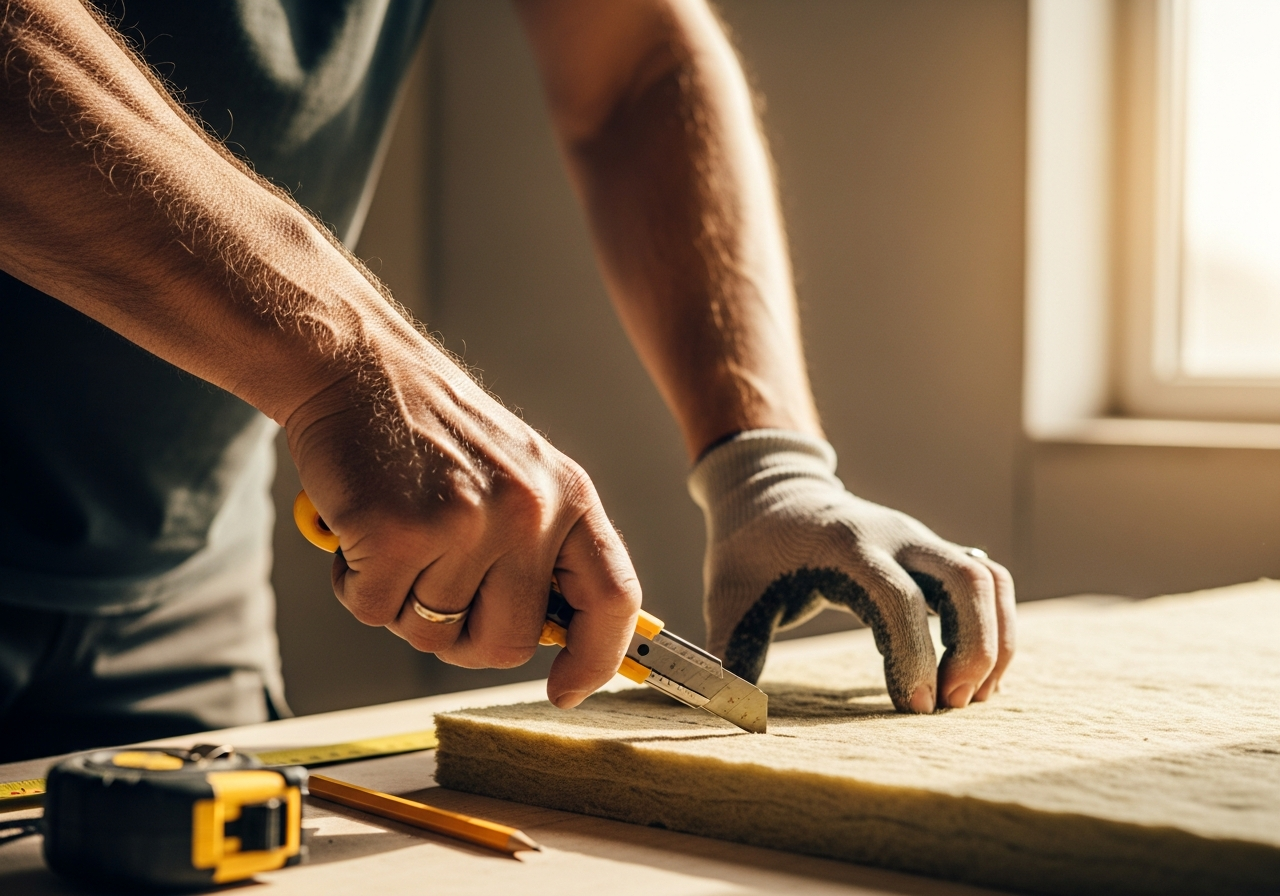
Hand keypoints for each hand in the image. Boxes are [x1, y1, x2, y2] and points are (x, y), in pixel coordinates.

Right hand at [285, 340, 641, 708]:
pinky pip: (374, 610)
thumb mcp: (519, 475)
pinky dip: (354, 583)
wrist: (360, 367)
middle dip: (460, 637)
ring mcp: (467, 522)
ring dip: (400, 602)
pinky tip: (359, 529)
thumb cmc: (432, 431)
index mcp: (569, 497)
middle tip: (429, 588)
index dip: (598, 658)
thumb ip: (543, 551)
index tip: (567, 688)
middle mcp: (529, 511)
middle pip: (507, 642)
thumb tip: (554, 638)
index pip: (615, 599)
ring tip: (394, 536)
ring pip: (431, 632)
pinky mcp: (401, 531)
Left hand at [689, 431, 1014, 712]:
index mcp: (845, 546)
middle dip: (976, 649)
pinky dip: (994, 626)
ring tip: (971, 697)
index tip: (916, 707)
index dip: (914, 655)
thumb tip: (732, 713)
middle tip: (952, 707)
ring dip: (994, 639)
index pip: (899, 599)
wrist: (770, 493)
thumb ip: (732, 655)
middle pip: (968, 581)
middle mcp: (895, 536)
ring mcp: (920, 540)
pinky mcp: (932, 552)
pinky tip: (972, 674)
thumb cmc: (748, 551)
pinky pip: (987, 582)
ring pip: (989, 580)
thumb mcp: (728, 598)